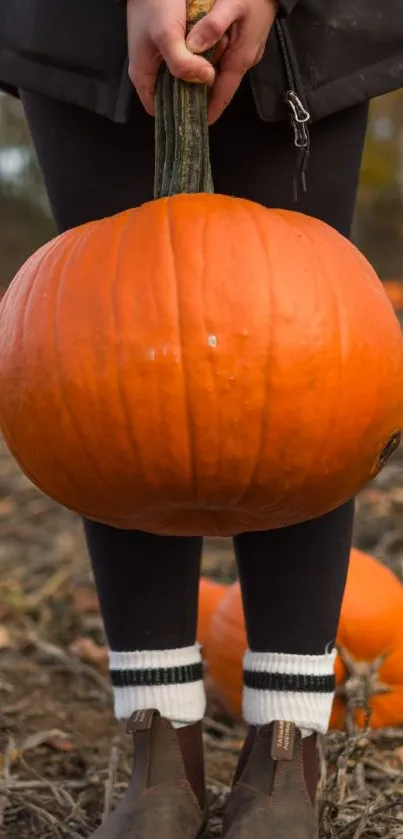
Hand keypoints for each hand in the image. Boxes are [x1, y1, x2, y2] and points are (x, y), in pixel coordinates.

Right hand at [127, 0, 215, 114]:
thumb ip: (183, 63)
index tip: (199, 110)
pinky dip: (201, 59)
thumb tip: (206, 79)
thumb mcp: (167, 35)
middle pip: (175, 96)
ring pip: (184, 78)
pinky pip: (189, 61)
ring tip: (213, 66)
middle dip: (194, 92)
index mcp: (143, 77)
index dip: (178, 114)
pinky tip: (212, 52)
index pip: (159, 111)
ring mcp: (162, 58)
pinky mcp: (174, 45)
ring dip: (200, 75)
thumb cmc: (155, 4)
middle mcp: (152, 71)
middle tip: (211, 84)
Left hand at [187, 0, 278, 122]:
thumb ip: (212, 26)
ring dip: (206, 81)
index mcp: (241, 58)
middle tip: (183, 107)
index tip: (196, 125)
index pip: (223, 95)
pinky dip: (211, 64)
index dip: (210, 111)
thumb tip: (192, 48)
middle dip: (204, 99)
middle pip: (221, 87)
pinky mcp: (246, 40)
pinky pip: (225, 58)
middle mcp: (245, 59)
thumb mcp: (231, 4)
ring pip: (222, 72)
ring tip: (185, 87)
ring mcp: (247, 50)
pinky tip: (198, 61)